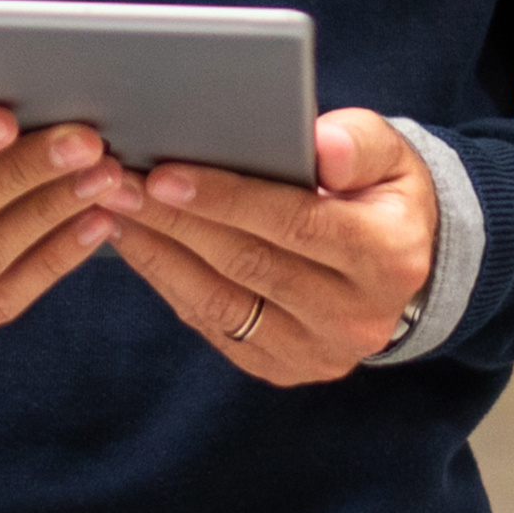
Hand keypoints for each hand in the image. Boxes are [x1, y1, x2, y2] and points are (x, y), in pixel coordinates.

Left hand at [110, 110, 439, 384]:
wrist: (399, 265)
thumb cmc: (379, 192)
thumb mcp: (389, 156)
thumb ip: (358, 144)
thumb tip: (321, 147)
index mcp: (389, 256)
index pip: (296, 223)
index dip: (226, 200)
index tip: (164, 175)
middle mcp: (358, 317)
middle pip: (249, 264)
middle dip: (175, 221)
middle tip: (117, 182)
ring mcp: (319, 352)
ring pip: (222, 302)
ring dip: (159, 253)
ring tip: (114, 208)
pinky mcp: (283, 368)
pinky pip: (212, 324)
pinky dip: (168, 280)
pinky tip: (136, 242)